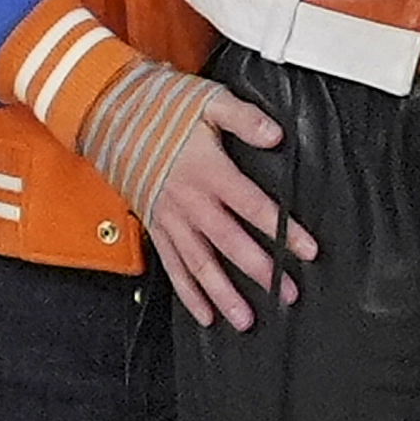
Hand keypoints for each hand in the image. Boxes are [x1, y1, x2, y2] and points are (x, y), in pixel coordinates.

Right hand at [149, 88, 317, 332]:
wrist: (114, 115)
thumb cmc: (162, 107)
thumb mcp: (209, 101)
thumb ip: (244, 118)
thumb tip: (274, 134)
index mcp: (209, 171)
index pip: (254, 207)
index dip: (282, 230)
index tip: (306, 250)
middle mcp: (191, 201)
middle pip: (231, 244)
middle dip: (260, 272)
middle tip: (286, 293)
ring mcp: (171, 218)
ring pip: (201, 265)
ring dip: (224, 295)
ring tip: (245, 319)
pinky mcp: (155, 226)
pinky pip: (173, 267)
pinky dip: (188, 294)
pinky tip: (204, 314)